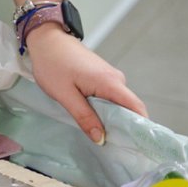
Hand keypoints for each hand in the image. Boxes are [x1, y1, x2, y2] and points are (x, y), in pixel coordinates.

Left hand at [26, 23, 146, 143]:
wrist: (47, 39)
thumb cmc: (53, 64)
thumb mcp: (66, 95)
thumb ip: (84, 117)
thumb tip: (101, 138)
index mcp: (110, 82)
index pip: (136, 108)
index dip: (140, 128)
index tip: (137, 147)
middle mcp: (116, 79)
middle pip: (129, 108)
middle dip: (123, 128)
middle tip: (112, 148)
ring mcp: (110, 76)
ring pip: (118, 104)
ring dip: (112, 119)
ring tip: (100, 136)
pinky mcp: (103, 76)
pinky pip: (111, 97)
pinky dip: (105, 110)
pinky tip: (94, 119)